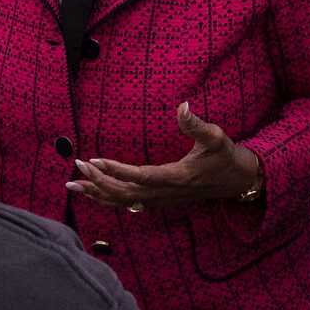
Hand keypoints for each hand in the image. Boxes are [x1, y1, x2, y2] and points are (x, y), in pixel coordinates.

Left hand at [72, 103, 264, 209]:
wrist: (237, 181)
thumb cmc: (226, 157)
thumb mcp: (216, 138)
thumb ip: (197, 124)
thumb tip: (183, 105)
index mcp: (178, 178)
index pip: (141, 177)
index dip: (116, 170)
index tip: (94, 160)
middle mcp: (166, 193)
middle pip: (125, 193)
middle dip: (98, 182)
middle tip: (77, 168)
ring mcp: (162, 200)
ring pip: (124, 202)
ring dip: (97, 194)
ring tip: (73, 186)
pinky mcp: (160, 201)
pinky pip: (129, 203)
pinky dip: (108, 199)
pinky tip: (92, 193)